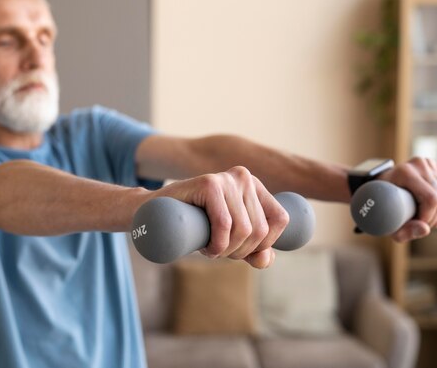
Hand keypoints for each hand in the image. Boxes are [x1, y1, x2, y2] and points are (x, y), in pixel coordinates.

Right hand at [152, 166, 288, 268]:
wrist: (155, 215)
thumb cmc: (196, 226)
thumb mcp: (231, 240)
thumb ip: (254, 250)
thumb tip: (266, 259)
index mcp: (255, 186)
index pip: (280, 219)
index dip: (265, 244)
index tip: (242, 251)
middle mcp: (244, 177)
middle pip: (260, 229)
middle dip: (240, 252)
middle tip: (219, 252)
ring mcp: (226, 178)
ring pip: (243, 229)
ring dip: (226, 251)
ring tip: (210, 249)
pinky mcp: (208, 183)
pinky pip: (224, 224)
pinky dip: (217, 244)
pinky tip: (206, 248)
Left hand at [378, 157, 436, 241]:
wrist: (380, 185)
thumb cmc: (382, 205)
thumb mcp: (387, 222)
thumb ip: (403, 231)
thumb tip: (426, 229)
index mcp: (405, 172)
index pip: (431, 199)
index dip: (429, 217)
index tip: (417, 224)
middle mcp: (419, 164)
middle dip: (435, 218)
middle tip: (422, 224)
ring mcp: (429, 163)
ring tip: (428, 220)